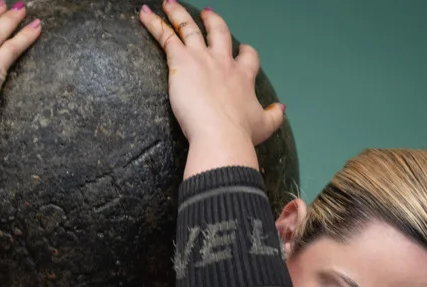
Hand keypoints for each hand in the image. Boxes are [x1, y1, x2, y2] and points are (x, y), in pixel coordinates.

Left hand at [138, 2, 283, 175]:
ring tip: (170, 3)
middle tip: (208, 14)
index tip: (243, 50)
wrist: (221, 134)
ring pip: (189, 28)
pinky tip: (144, 15)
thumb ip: (274, 116)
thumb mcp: (264, 126)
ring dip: (178, 14)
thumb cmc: (240, 133)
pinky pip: (166, 36)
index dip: (245, 52)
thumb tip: (281, 108)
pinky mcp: (182, 61)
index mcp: (243, 76)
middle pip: (219, 32)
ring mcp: (202, 58)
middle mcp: (223, 62)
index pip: (247, 56)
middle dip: (213, 22)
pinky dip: (154, 24)